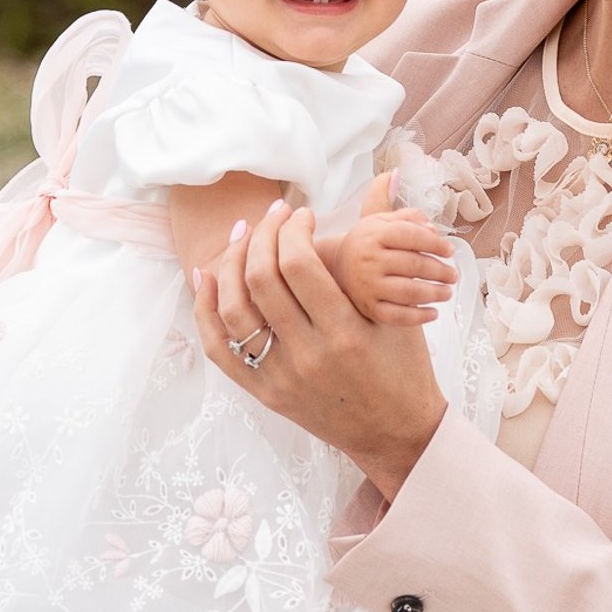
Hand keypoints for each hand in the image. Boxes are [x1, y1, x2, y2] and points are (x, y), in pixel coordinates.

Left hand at [193, 201, 446, 499]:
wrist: (395, 432)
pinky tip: (208, 277)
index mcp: (346, 332)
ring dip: (230, 265)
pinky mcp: (263, 393)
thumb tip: (386, 179)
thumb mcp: (403, 307)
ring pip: (232, 311)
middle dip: (263, 235)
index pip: (299, 264)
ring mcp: (280, 378)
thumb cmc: (405, 365)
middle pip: (261, 280)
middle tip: (273, 215)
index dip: (293, 228)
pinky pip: (219, 349)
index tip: (301, 213)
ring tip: (243, 237)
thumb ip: (384, 241)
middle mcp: (308, 356)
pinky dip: (206, 310)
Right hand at [333, 209, 457, 326]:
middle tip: (453, 275)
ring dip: (434, 293)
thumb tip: (433, 230)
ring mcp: (367, 286)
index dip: (435, 243)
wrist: (338, 265)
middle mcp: (368, 260)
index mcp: (374, 234)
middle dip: (440, 271)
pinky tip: (434, 313)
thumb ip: (410, 218)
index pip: (410, 236)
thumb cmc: (369, 242)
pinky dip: (418, 317)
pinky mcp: (368, 308)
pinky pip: (397, 316)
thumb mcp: (384, 221)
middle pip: (413, 265)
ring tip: (447, 292)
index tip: (450, 251)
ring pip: (408, 292)